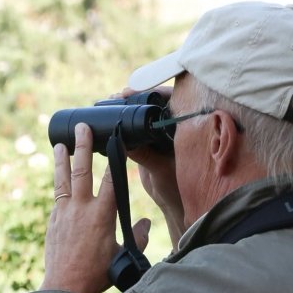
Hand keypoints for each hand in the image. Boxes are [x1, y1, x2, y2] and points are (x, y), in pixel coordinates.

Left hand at [40, 123, 149, 292]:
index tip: (117, 140)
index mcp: (102, 216)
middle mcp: (81, 209)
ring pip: (63, 180)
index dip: (115, 159)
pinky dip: (59, 183)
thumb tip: (146, 223)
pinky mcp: (53, 221)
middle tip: (82, 127)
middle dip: (82, 146)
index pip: (111, 180)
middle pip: (82, 170)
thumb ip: (137, 237)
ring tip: (61, 143)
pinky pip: (57, 196)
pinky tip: (59, 176)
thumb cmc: (97, 274)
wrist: (65, 286)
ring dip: (62, 159)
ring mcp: (64, 213)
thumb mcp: (123, 256)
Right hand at [112, 86, 186, 243]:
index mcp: (182, 127)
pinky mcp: (146, 142)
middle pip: (152, 103)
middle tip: (119, 94)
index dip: (151, 91)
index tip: (134, 91)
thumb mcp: (161, 169)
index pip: (169, 100)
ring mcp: (157, 133)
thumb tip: (125, 141)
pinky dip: (123, 122)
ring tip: (111, 101)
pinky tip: (110, 117)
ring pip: (141, 113)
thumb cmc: (177, 187)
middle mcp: (171, 126)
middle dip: (135, 96)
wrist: (172, 202)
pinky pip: (134, 127)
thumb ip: (145, 155)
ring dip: (127, 107)